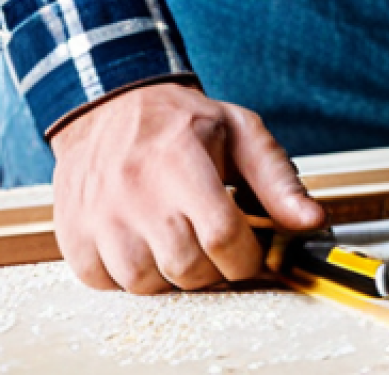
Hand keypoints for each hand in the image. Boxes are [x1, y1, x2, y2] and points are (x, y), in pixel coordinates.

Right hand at [51, 83, 324, 294]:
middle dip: (216, 267)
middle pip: (188, 267)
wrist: (112, 106)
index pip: (222, 235)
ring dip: (174, 274)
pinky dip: (132, 276)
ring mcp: (99, 216)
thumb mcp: (241, 131)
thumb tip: (311, 220)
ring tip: (182, 238)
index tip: (253, 252)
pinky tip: (146, 243)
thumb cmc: (182, 120)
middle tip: (218, 243)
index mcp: (181, 161)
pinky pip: (109, 285)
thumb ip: (278, 180)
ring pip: (148, 284)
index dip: (248, 256)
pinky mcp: (74, 234)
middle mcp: (135, 191)